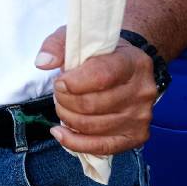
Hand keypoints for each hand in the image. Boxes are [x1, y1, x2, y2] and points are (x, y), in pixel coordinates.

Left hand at [35, 26, 157, 155]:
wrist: (127, 66)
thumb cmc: (100, 53)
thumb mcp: (79, 38)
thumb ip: (57, 45)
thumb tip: (43, 62)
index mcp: (133, 62)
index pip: (101, 76)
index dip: (73, 83)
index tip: (59, 81)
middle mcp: (143, 90)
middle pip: (93, 105)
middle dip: (65, 100)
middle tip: (59, 93)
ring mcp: (142, 116)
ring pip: (93, 127)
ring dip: (67, 118)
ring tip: (62, 106)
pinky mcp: (137, 136)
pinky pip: (102, 147)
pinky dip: (75, 143)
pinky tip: (60, 133)